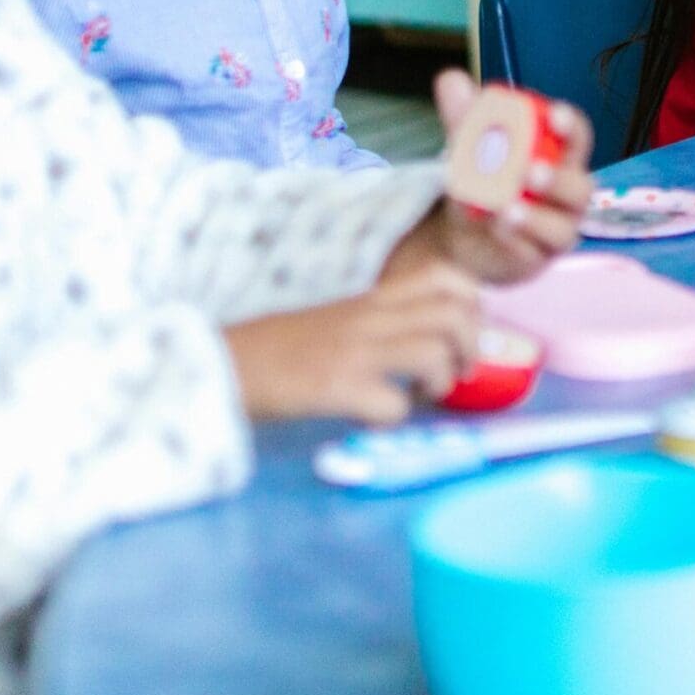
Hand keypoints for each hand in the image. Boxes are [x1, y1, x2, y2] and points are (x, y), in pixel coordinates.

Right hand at [226, 267, 485, 424]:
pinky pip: (394, 404)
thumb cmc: (279, 349)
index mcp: (371, 299)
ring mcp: (354, 351)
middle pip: (455, 313)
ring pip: (435, 350)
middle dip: (470, 346)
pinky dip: (397, 418)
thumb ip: (382, 323)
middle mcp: (369, 317)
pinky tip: (376, 418)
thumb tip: (435, 342)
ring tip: (422, 395)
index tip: (461, 332)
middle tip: (454, 372)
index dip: (471, 304)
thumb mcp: (338, 319)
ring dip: (442, 380)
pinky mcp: (336, 388)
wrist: (223, 365)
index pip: (446, 275)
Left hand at [390, 74, 589, 286]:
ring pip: (560, 228)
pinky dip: (512, 239)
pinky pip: (531, 253)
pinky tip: (493, 226)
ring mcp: (554, 232)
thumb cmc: (482, 183)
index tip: (554, 116)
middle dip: (556, 178)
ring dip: (534, 216)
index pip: (577, 138)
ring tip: (505, 206)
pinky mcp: (535, 260)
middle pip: (579, 187)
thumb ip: (463, 117)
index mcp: (560, 157)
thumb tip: (451, 80)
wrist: (462, 237)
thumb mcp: (468, 148)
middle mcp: (566, 196)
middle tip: (529, 170)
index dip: (570, 127)